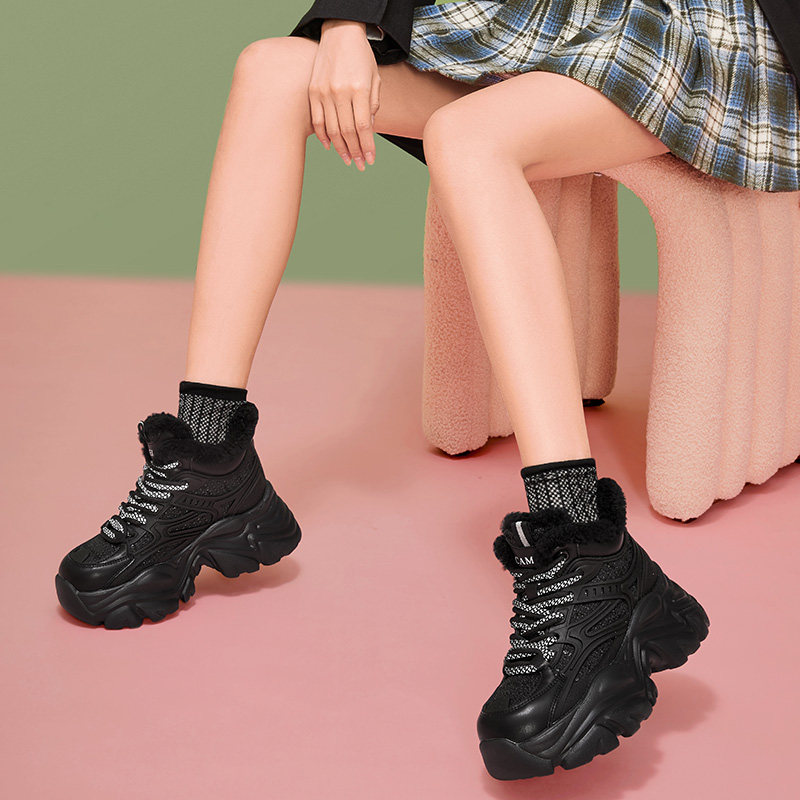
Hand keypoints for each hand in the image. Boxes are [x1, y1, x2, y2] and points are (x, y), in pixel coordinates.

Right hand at [309, 19, 380, 169]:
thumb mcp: (375, 79)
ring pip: (332, 129)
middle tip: (360, 165)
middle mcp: (341, 92)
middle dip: (355, 152)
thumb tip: (367, 131)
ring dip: (340, 148)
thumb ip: (372, 105)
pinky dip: (323, 136)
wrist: (340, 33)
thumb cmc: (362, 58)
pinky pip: (316, 120)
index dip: (367, 146)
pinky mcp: (313, 91)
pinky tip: (330, 146)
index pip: (363, 127)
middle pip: (348, 132)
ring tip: (348, 159)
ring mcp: (324, 92)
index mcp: (360, 89)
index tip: (370, 160)